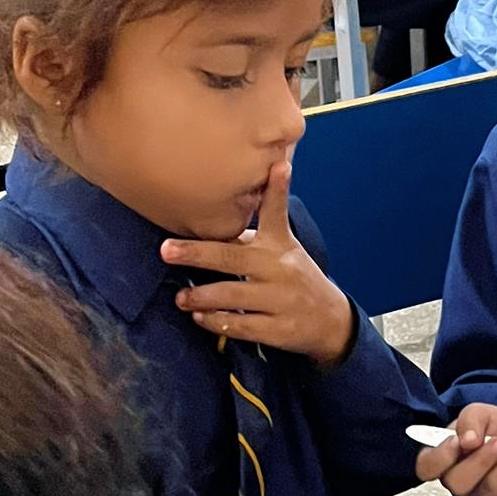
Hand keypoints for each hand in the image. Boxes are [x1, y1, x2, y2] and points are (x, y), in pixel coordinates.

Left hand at [163, 161, 352, 362]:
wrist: (330, 320)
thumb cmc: (295, 275)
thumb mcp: (284, 243)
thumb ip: (265, 216)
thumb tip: (256, 174)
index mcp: (278, 243)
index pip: (275, 211)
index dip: (277, 188)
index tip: (278, 167)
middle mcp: (280, 268)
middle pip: (233, 259)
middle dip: (198, 254)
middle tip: (166, 250)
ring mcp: (280, 300)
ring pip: (233, 296)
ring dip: (202, 297)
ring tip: (180, 298)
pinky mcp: (278, 329)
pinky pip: (242, 326)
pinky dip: (218, 322)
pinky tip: (200, 317)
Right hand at [415, 403, 496, 495]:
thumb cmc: (492, 428)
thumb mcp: (480, 413)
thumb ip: (470, 419)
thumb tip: (468, 440)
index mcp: (442, 457)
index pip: (426, 467)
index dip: (440, 458)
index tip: (458, 441)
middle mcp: (456, 479)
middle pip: (458, 483)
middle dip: (480, 461)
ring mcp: (478, 493)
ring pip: (489, 487)